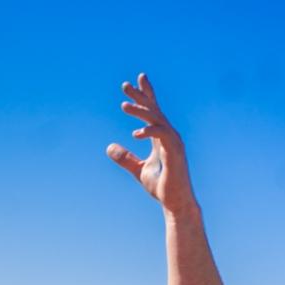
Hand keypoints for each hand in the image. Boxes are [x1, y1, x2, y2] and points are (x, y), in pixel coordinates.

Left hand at [106, 73, 196, 213]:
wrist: (174, 201)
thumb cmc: (161, 185)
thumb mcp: (137, 170)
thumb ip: (125, 158)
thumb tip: (109, 147)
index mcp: (161, 137)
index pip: (152, 112)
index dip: (145, 96)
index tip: (134, 82)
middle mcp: (169, 135)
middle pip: (154, 110)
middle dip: (141, 96)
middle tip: (124, 85)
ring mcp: (174, 142)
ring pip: (157, 119)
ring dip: (141, 111)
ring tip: (123, 105)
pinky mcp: (175, 152)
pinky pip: (162, 135)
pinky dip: (149, 131)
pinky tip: (135, 133)